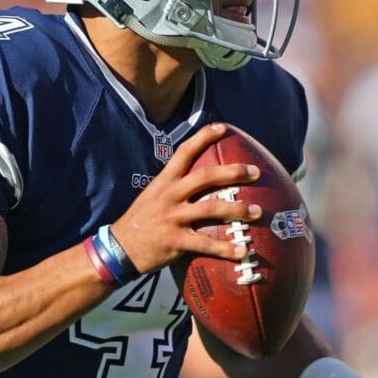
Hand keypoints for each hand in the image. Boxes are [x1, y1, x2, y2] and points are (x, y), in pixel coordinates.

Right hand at [112, 122, 261, 273]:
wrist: (119, 249)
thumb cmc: (141, 221)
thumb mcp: (153, 195)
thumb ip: (174, 186)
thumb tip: (200, 179)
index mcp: (164, 181)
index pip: (184, 152)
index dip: (203, 137)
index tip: (223, 127)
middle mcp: (169, 195)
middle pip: (206, 177)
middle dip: (233, 172)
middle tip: (255, 172)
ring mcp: (172, 217)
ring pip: (211, 208)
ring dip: (238, 209)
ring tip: (258, 212)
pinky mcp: (175, 241)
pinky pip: (206, 244)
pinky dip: (226, 248)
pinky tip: (243, 250)